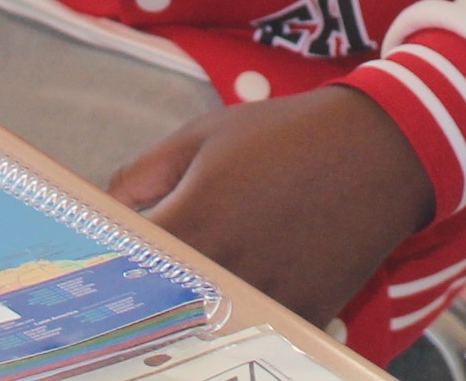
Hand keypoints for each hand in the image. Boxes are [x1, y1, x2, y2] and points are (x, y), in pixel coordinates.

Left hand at [107, 86, 435, 327]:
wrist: (379, 150)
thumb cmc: (286, 135)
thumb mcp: (203, 136)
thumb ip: (142, 175)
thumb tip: (106, 211)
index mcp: (191, 223)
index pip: (119, 270)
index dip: (99, 271)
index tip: (86, 270)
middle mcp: (223, 271)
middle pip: (155, 307)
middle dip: (140, 294)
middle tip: (130, 284)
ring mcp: (263, 300)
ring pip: (202, 325)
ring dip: (187, 310)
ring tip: (184, 287)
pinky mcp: (298, 316)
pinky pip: (251, 330)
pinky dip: (235, 318)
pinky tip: (230, 297)